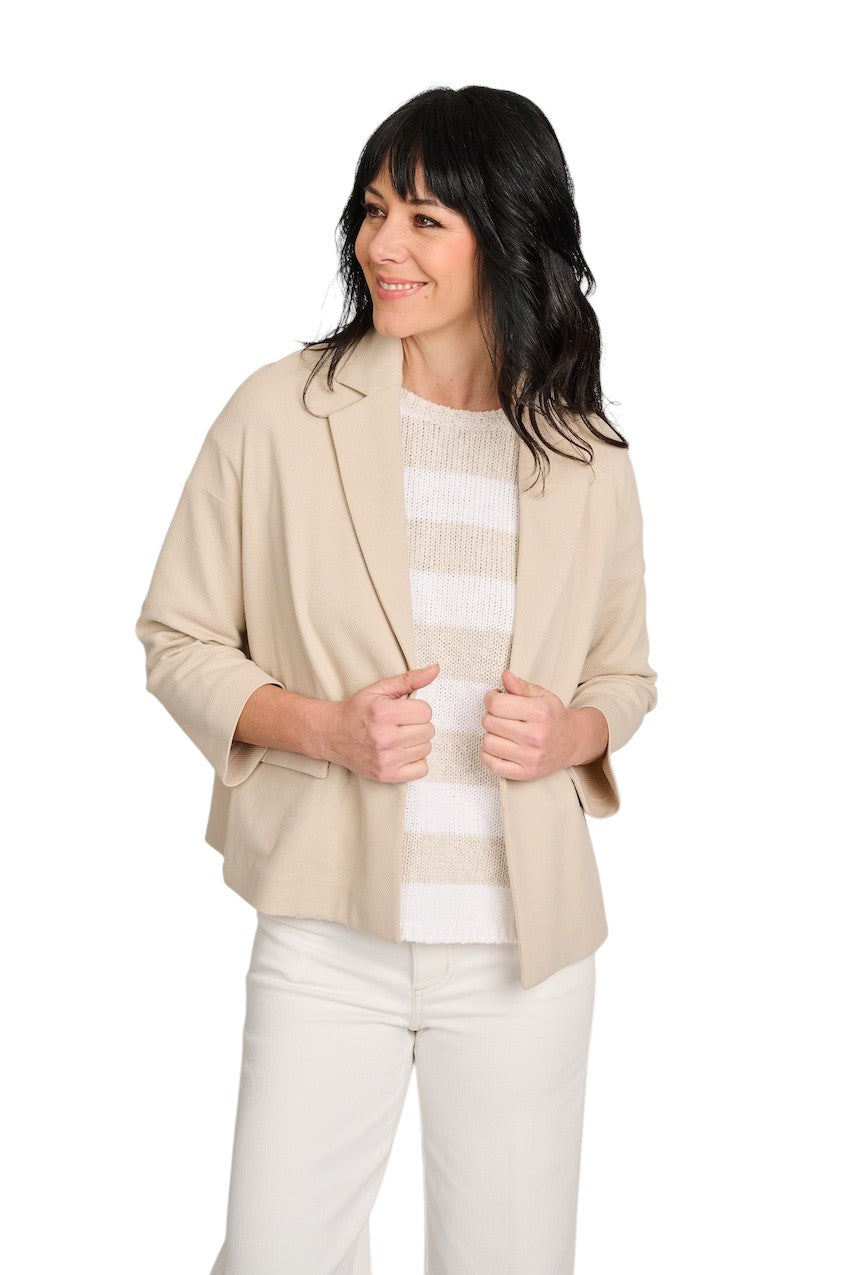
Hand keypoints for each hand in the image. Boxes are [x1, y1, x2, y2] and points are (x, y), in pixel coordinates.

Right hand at [323, 663, 438, 782]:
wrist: (330, 734)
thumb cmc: (355, 711)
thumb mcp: (380, 689)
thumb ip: (409, 679)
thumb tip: (435, 669)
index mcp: (383, 713)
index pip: (426, 711)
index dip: (418, 709)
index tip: (406, 710)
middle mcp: (384, 737)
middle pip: (428, 731)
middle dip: (418, 725)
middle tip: (402, 724)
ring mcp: (385, 759)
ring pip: (426, 749)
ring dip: (417, 742)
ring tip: (400, 737)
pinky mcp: (386, 775)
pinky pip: (421, 770)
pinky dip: (416, 761)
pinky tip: (402, 752)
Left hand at [480, 669, 606, 780]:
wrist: (574, 741)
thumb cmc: (554, 717)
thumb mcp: (542, 696)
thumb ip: (521, 686)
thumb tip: (505, 676)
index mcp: (539, 712)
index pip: (496, 704)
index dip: (491, 698)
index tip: (496, 699)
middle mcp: (535, 736)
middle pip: (489, 722)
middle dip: (491, 716)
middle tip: (501, 716)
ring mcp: (530, 757)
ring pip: (488, 743)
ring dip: (491, 735)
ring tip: (502, 732)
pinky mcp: (525, 773)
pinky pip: (492, 764)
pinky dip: (489, 755)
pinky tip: (499, 746)